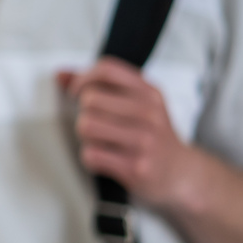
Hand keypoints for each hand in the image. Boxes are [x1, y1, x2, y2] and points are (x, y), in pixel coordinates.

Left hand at [59, 59, 217, 214]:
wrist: (182, 174)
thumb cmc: (151, 135)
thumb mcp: (138, 104)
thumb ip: (100, 86)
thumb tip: (59, 74)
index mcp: (150, 93)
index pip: (106, 69)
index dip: (82, 78)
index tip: (77, 93)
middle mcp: (150, 114)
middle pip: (89, 99)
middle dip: (83, 113)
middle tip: (96, 125)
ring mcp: (145, 141)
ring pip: (86, 125)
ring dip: (85, 136)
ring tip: (100, 142)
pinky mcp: (136, 167)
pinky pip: (90, 155)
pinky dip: (90, 158)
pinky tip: (105, 159)